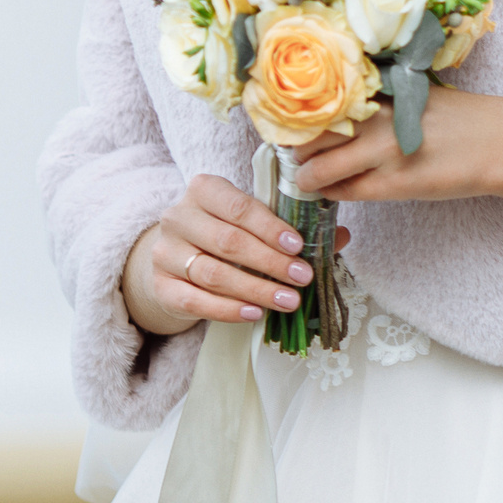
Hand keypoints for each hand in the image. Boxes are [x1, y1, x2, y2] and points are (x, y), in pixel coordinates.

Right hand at [121, 173, 347, 335]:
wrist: (177, 256)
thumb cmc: (224, 232)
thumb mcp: (253, 222)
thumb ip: (292, 227)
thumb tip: (340, 236)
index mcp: (204, 190)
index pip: (239, 207)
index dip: (270, 228)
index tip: (299, 246)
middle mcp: (178, 217)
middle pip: (229, 242)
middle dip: (270, 262)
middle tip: (303, 278)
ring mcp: (165, 252)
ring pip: (214, 273)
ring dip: (256, 289)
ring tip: (288, 300)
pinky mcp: (161, 286)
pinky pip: (195, 300)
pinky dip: (227, 309)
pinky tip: (254, 312)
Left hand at [290, 86, 502, 203]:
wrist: (498, 142)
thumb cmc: (458, 119)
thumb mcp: (412, 96)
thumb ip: (376, 104)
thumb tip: (337, 115)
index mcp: (380, 91)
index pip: (318, 103)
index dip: (298, 118)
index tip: (294, 126)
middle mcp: (375, 118)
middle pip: (309, 135)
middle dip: (297, 149)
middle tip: (298, 155)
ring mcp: (382, 152)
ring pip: (319, 168)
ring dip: (307, 176)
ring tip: (308, 178)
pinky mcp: (393, 184)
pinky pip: (345, 192)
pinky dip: (332, 192)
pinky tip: (334, 189)